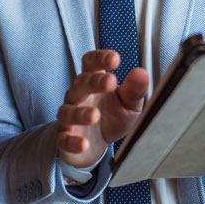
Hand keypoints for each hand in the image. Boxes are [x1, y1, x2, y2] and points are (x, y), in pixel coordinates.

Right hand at [55, 50, 149, 167]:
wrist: (99, 144)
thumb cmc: (112, 117)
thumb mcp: (129, 104)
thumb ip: (134, 89)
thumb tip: (141, 73)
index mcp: (93, 81)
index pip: (91, 63)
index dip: (100, 58)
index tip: (115, 59)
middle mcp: (78, 96)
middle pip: (80, 83)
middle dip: (94, 82)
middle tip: (110, 82)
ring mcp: (69, 117)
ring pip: (67, 111)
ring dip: (80, 113)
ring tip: (95, 116)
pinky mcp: (65, 139)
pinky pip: (64, 139)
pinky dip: (72, 142)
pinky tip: (83, 144)